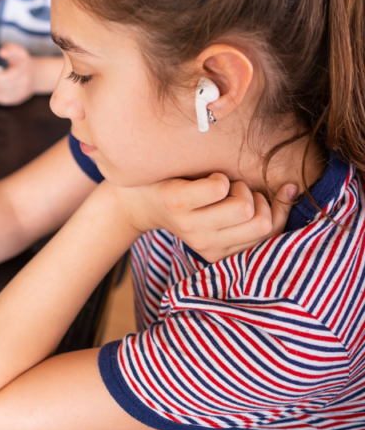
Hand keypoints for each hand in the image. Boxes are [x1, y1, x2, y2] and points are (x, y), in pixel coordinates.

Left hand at [0, 44, 34, 105]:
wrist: (34, 76)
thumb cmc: (23, 63)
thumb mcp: (19, 52)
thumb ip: (10, 49)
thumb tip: (1, 52)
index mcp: (23, 72)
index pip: (8, 78)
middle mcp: (22, 85)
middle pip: (1, 87)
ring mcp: (18, 95)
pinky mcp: (13, 101)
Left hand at [115, 174, 298, 262]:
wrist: (137, 194)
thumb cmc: (188, 199)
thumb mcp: (224, 210)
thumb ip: (260, 206)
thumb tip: (293, 188)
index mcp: (221, 252)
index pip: (271, 233)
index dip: (276, 208)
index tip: (266, 193)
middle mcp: (207, 245)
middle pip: (262, 222)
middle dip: (255, 198)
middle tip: (231, 191)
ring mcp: (191, 227)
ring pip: (244, 206)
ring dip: (237, 186)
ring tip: (218, 186)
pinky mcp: (177, 205)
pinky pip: (219, 187)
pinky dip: (217, 177)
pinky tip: (202, 180)